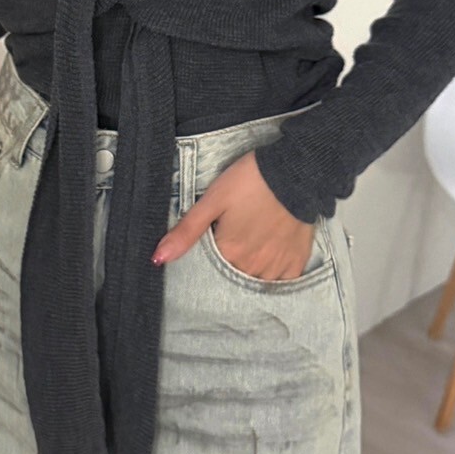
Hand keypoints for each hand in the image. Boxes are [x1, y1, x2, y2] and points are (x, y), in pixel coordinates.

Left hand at [152, 149, 317, 280]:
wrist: (295, 171)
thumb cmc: (249, 181)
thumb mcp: (212, 200)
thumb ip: (186, 232)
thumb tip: (157, 258)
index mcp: (229, 252)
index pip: (209, 270)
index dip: (210, 255)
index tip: (216, 239)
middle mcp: (253, 266)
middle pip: (233, 277)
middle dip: (229, 264)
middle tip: (235, 238)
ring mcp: (277, 266)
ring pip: (257, 282)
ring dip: (250, 271)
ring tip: (251, 246)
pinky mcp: (297, 261)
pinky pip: (283, 282)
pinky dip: (274, 274)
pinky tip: (270, 256)